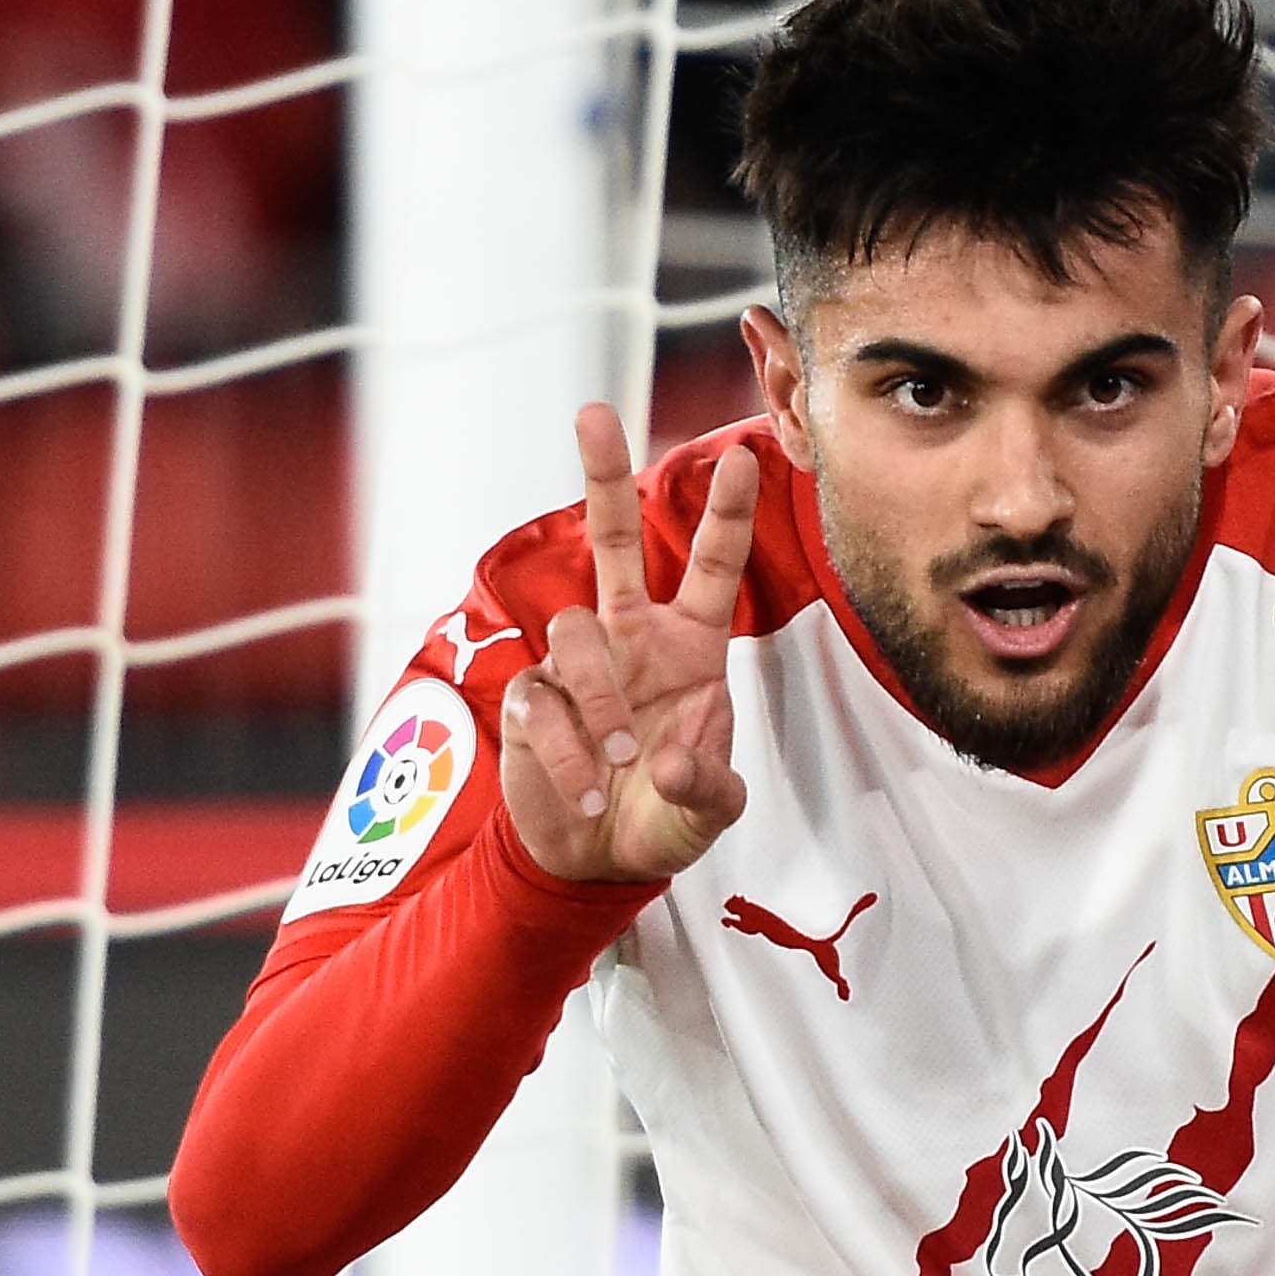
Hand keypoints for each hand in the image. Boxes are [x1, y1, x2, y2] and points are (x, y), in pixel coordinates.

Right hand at [501, 405, 764, 882]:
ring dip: (602, 702)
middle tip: (594, 414)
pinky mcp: (531, 701)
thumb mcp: (710, 812)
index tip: (742, 456)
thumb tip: (665, 760)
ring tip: (622, 764)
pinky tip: (587, 792)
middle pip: (614, 538)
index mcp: (689, 646)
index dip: (724, 515)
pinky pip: (543, 704)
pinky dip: (570, 755)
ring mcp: (576, 665)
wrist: (599, 861)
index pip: (711, 568)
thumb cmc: (665, 817)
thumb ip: (705, 787)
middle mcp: (631, 638)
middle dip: (604, 475)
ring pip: (575, 634)